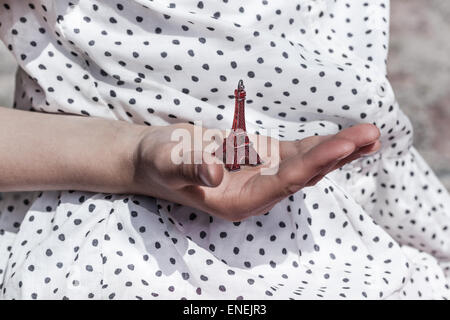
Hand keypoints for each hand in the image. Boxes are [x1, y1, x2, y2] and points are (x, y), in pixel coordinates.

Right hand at [131, 123, 379, 220]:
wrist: (156, 158)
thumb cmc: (158, 162)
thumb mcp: (167, 162)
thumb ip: (189, 168)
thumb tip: (215, 171)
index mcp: (238, 202)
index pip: (282, 183)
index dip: (312, 164)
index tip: (342, 146)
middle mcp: (257, 193)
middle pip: (304, 175)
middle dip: (337, 155)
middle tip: (370, 135)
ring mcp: (263, 177)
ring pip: (307, 165)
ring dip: (338, 151)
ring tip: (371, 135)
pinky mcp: (263, 161)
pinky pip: (298, 153)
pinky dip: (322, 145)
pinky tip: (346, 140)